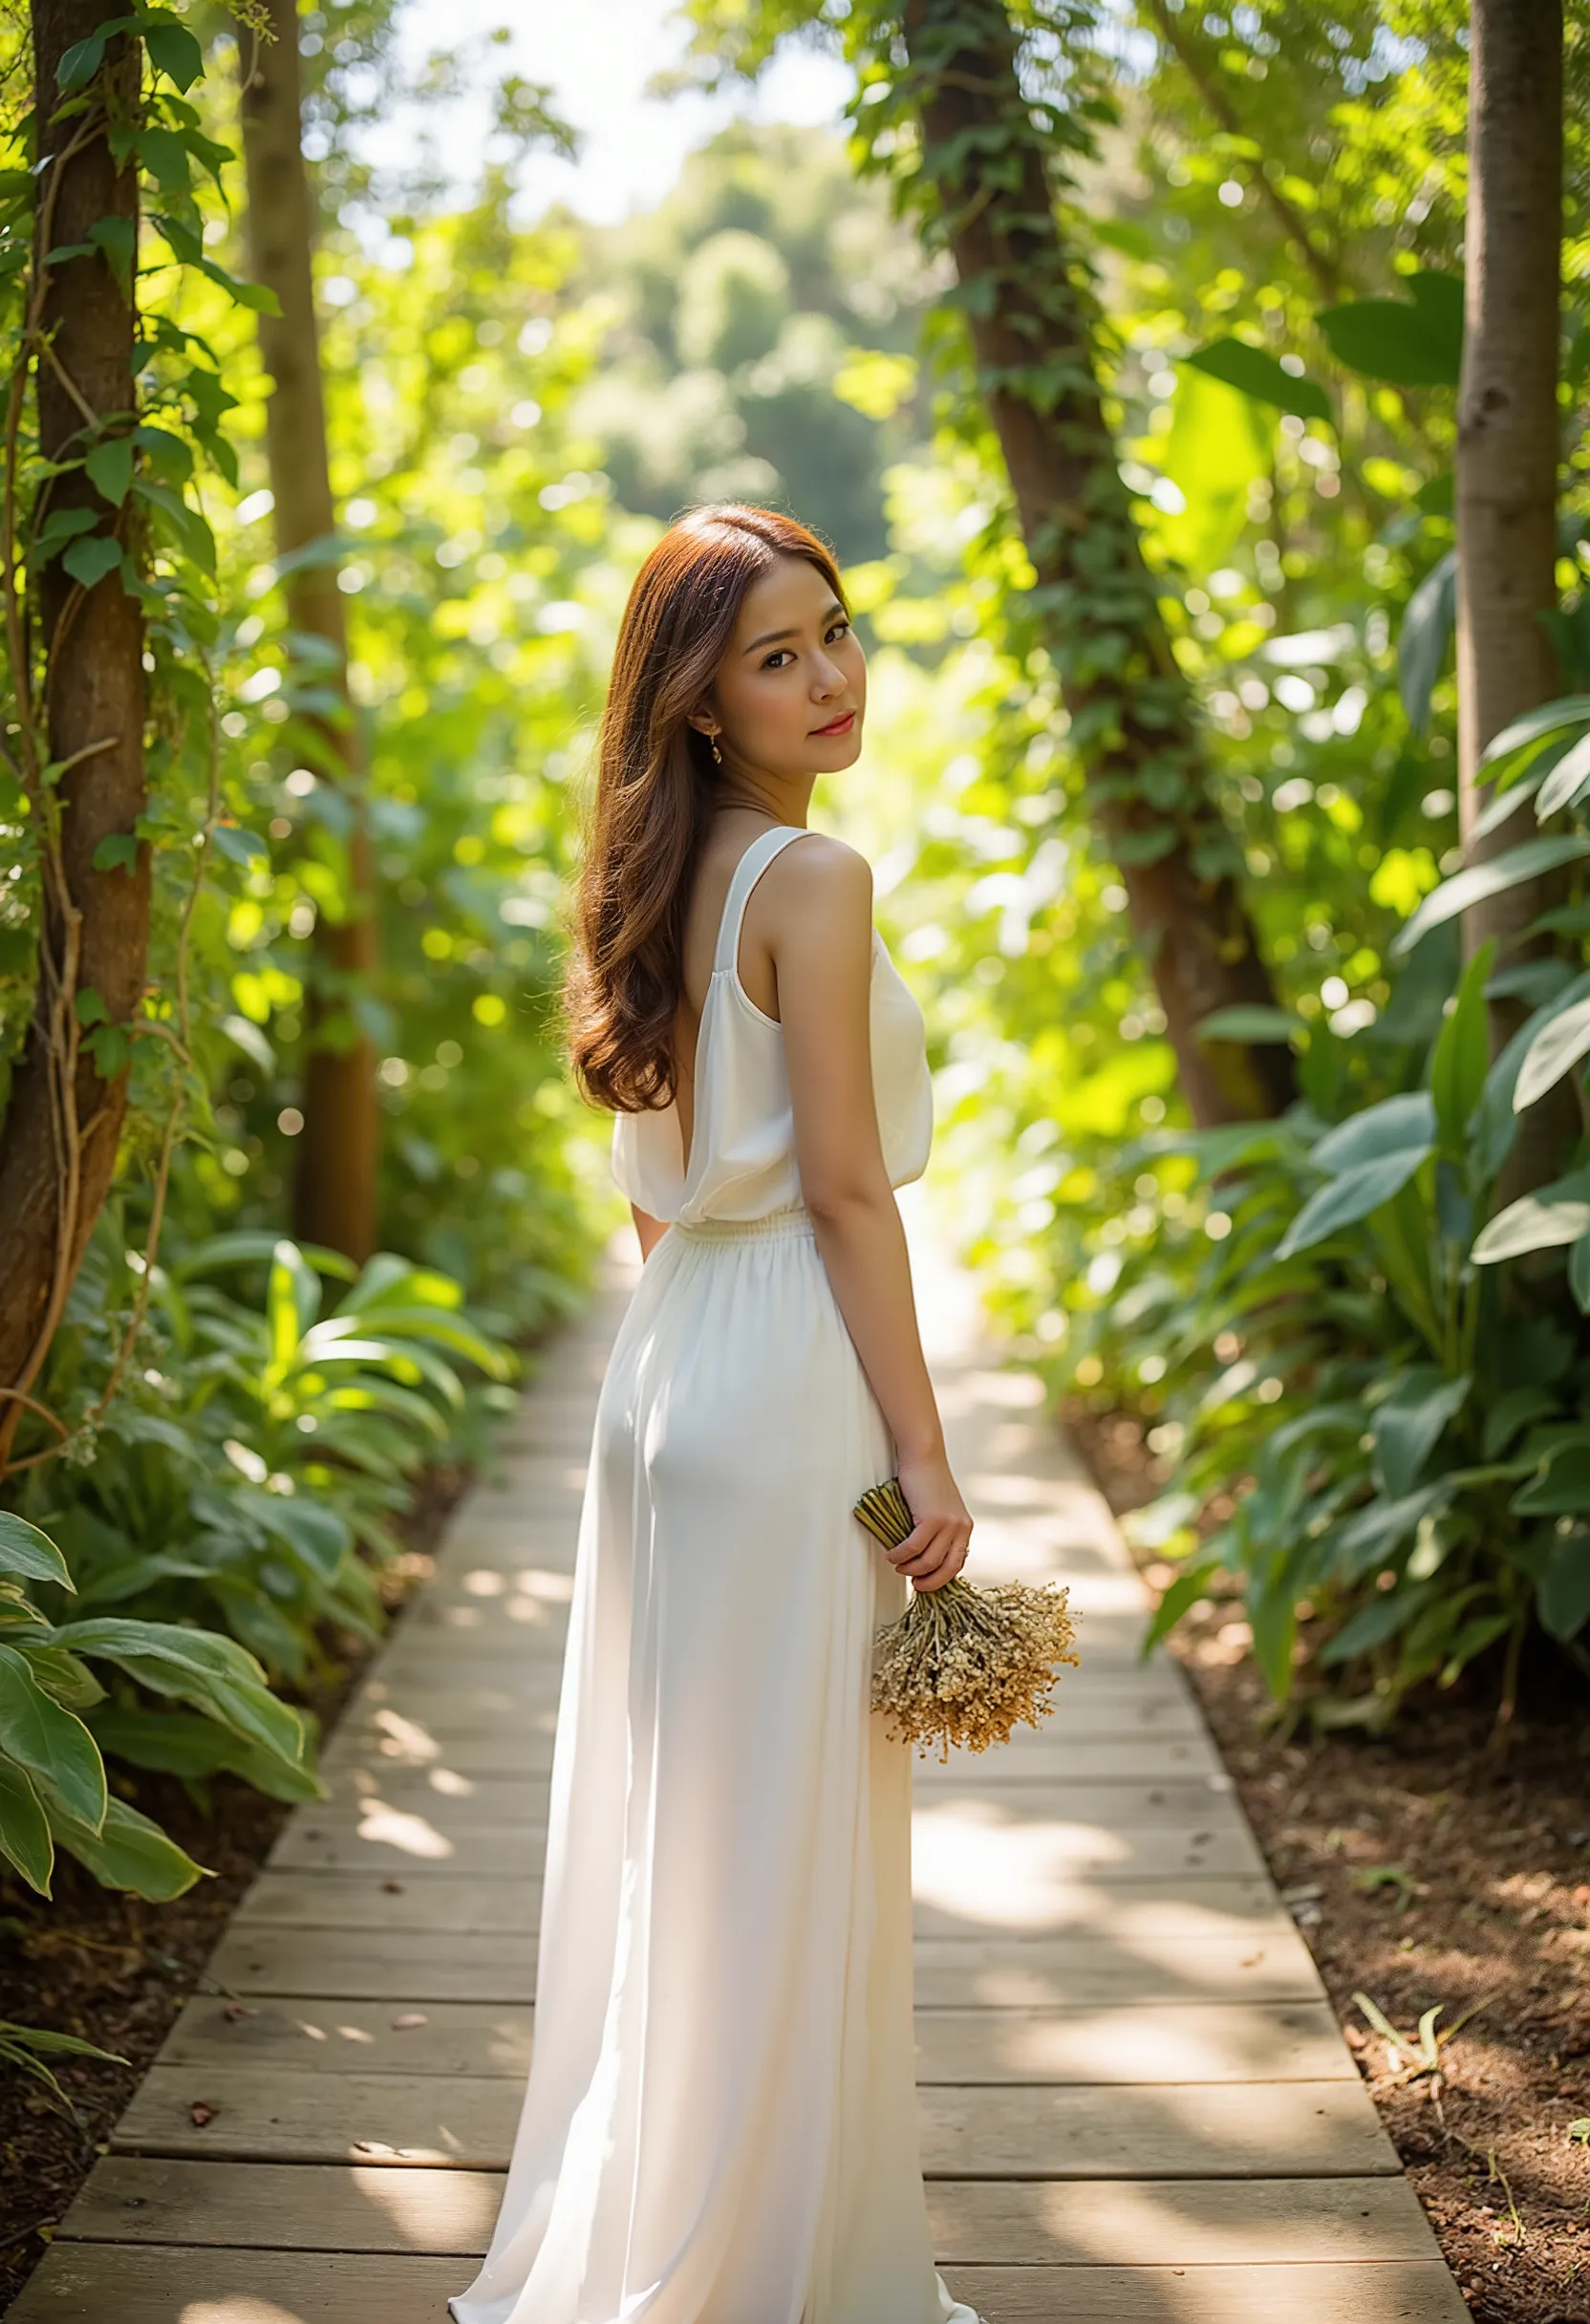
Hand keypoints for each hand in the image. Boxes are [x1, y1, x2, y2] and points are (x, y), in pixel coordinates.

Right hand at [887, 1446, 972, 1593]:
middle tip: (914, 1583)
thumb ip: (938, 1531)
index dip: (941, 1577)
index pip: (957, 1563)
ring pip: (928, 1561)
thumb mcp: (940, 1509)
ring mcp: (948, 1524)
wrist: (923, 1456)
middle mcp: (961, 1527)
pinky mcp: (932, 1519)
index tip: (925, 1581)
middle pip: (947, 1569)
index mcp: (965, 1527)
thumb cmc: (926, 1481)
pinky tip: (891, 1554)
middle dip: (929, 1582)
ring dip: (909, 1568)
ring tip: (898, 1565)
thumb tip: (923, 1557)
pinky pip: (913, 1547)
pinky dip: (900, 1555)